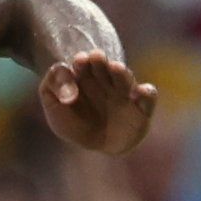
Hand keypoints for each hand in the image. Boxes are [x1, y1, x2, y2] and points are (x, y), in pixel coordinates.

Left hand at [40, 48, 156, 155]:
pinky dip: (147, 93)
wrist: (98, 145)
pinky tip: (141, 92)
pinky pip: (148, 97)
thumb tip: (67, 93)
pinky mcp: (142, 108)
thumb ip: (52, 90)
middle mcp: (107, 81)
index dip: (82, 62)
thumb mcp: (54, 108)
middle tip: (96, 56)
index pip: (83, 65)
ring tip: (115, 67)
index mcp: (85, 77)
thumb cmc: (73, 124)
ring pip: (125, 79)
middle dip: (100, 61)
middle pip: (104, 67)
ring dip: (121, 72)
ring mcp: (125, 93)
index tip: (79, 60)